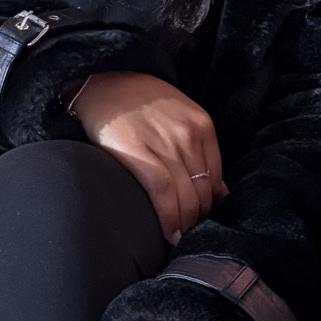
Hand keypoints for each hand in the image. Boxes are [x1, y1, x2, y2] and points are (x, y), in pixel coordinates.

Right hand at [71, 71, 224, 241]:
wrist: (103, 81)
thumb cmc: (139, 103)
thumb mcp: (179, 115)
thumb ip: (198, 147)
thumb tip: (217, 191)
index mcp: (201, 124)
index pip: (217, 178)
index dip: (212, 205)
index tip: (202, 219)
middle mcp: (188, 134)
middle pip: (204, 190)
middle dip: (199, 217)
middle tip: (190, 234)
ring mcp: (164, 143)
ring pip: (187, 196)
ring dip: (186, 224)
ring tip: (180, 239)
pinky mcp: (138, 152)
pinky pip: (163, 194)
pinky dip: (169, 218)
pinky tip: (169, 233)